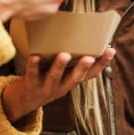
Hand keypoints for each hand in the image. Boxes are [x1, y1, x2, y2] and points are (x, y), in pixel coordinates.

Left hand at [1, 48, 115, 121]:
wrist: (22, 102)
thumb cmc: (43, 80)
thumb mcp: (60, 74)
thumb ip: (68, 59)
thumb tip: (77, 33)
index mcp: (71, 81)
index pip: (91, 74)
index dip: (102, 64)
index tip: (111, 51)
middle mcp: (62, 87)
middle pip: (76, 78)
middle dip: (83, 67)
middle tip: (90, 57)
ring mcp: (47, 88)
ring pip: (55, 77)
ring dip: (60, 66)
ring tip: (64, 55)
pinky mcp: (30, 86)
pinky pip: (32, 75)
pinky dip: (33, 66)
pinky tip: (34, 56)